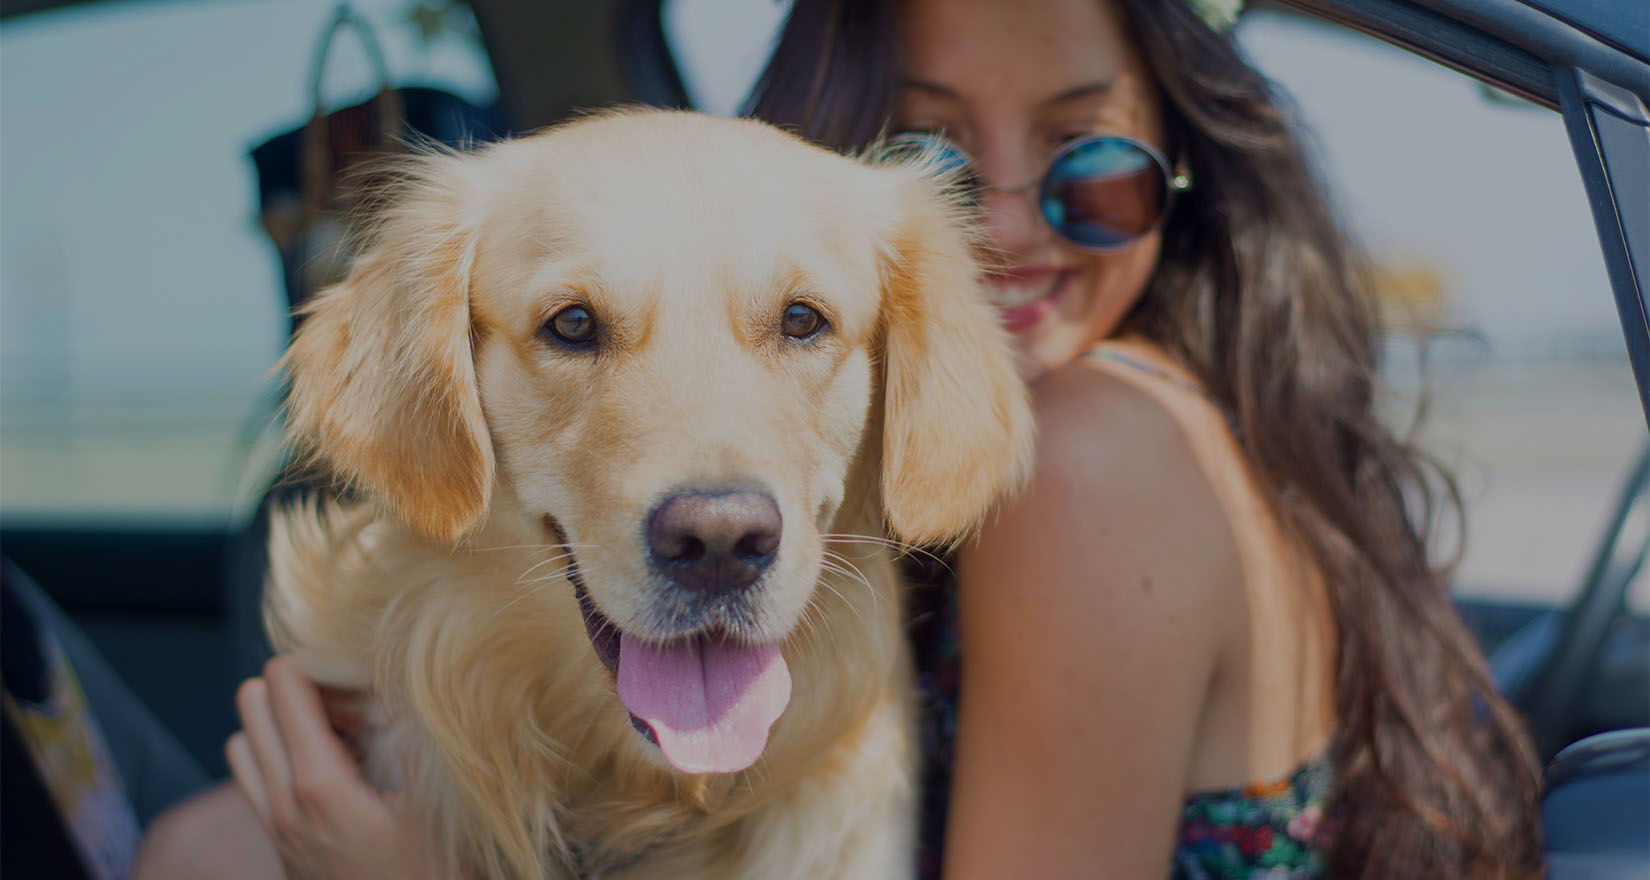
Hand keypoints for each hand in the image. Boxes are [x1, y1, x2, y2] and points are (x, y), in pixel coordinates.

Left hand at [227, 656, 465, 879]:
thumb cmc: (436, 876)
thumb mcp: (441, 805)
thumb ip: (418, 738)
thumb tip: (401, 682)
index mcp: (319, 786)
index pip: (284, 687)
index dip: (324, 668)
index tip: (364, 681)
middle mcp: (284, 805)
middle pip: (253, 706)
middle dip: (299, 688)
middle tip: (352, 701)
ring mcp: (279, 830)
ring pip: (245, 744)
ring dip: (283, 723)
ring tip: (341, 731)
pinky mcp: (285, 849)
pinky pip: (257, 781)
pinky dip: (283, 758)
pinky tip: (341, 770)